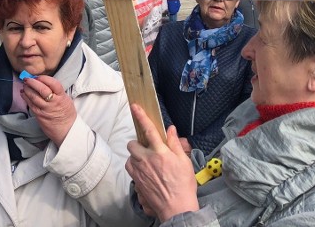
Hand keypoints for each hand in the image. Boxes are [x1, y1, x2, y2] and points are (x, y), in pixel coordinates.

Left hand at [21, 75, 76, 146]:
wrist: (66, 130)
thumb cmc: (67, 113)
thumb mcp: (66, 99)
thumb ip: (57, 91)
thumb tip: (44, 82)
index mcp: (62, 97)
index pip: (54, 84)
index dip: (45, 78)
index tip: (38, 76)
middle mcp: (53, 103)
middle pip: (42, 90)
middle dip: (33, 82)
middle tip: (27, 78)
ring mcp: (45, 109)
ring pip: (34, 97)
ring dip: (27, 89)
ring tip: (24, 84)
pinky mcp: (39, 115)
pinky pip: (31, 104)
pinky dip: (25, 97)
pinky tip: (23, 93)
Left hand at [126, 104, 198, 222]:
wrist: (176, 208)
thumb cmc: (183, 186)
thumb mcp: (184, 162)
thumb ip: (175, 144)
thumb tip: (170, 130)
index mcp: (160, 153)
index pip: (149, 130)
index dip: (141, 116)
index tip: (135, 106)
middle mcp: (146, 160)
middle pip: (132, 144)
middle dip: (138, 144)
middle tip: (148, 149)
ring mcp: (139, 171)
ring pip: (130, 157)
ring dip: (136, 157)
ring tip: (147, 163)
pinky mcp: (136, 182)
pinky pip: (130, 169)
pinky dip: (135, 168)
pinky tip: (144, 173)